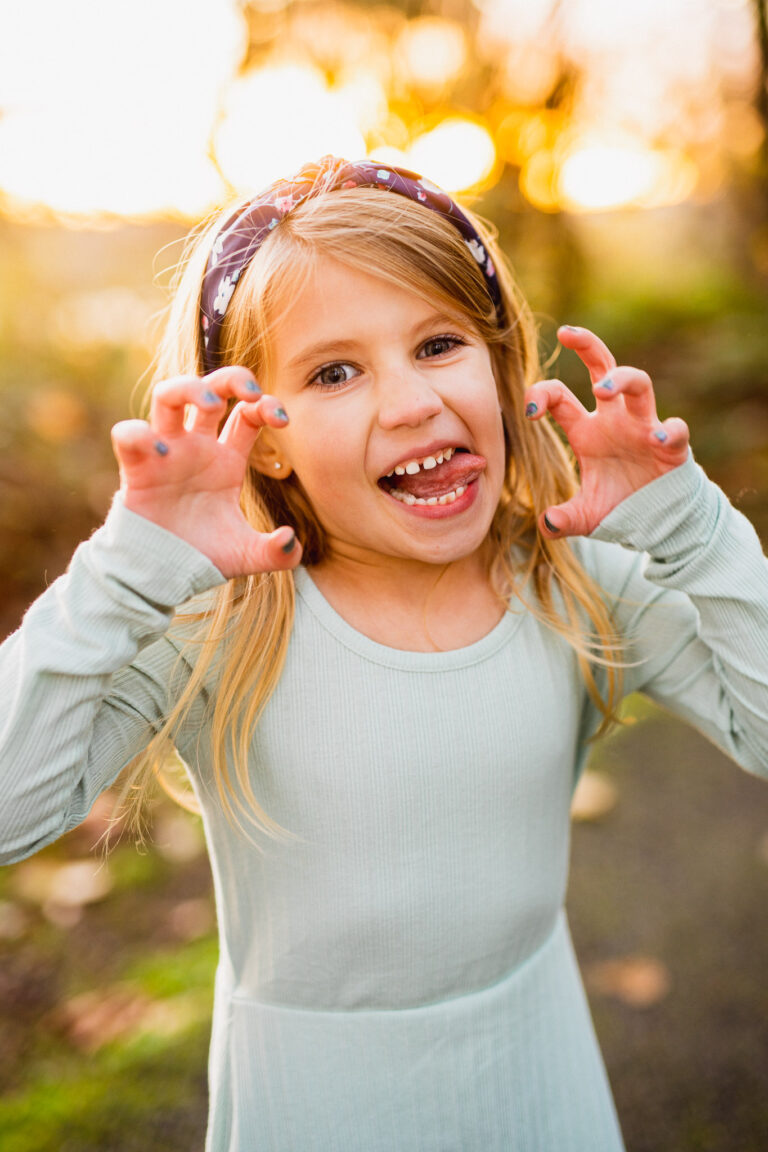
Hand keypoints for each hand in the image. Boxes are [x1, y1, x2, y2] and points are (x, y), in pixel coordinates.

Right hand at [111, 366, 301, 577]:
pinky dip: (139, 433)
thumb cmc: (204, 555)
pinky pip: (128, 435)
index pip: (247, 415)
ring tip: (210, 402)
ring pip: (167, 396)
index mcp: (226, 459)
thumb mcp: (249, 556)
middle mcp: (196, 447)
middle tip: (251, 391)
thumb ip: (278, 553)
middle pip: (210, 389)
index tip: (283, 419)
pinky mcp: (136, 469)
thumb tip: (292, 542)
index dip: (266, 406)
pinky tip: (160, 450)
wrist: (163, 576)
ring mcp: (165, 453)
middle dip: (232, 379)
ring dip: (189, 387)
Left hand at [525, 326, 689, 537]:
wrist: (657, 520)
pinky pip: (675, 429)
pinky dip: (671, 430)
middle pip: (602, 367)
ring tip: (602, 387)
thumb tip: (548, 526)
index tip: (530, 412)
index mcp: (586, 430)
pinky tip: (659, 437)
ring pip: (639, 384)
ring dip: (622, 379)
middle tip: (567, 332)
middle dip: (587, 346)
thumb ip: (564, 520)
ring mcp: (643, 428)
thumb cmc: (618, 506)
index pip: (559, 397)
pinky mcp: (672, 446)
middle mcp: (614, 420)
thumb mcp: (585, 516)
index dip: (541, 396)